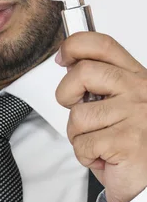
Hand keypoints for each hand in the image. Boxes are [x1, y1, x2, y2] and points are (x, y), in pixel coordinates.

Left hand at [55, 31, 146, 201]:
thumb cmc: (130, 143)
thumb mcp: (116, 103)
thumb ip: (98, 81)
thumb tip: (68, 60)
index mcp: (135, 77)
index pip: (102, 44)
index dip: (74, 45)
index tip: (63, 57)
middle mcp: (139, 91)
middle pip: (82, 72)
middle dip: (67, 94)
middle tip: (78, 110)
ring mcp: (136, 115)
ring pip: (77, 114)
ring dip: (78, 134)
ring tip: (99, 142)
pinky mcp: (127, 141)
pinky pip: (81, 143)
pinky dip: (85, 154)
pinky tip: (103, 157)